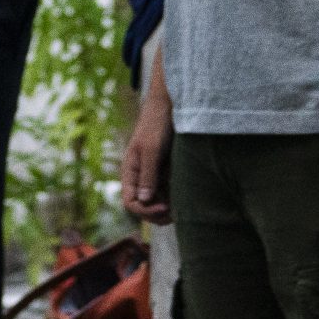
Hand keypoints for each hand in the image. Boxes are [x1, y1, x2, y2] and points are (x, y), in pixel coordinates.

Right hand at [120, 90, 172, 223]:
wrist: (171, 103)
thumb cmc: (157, 123)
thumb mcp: (152, 148)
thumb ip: (147, 174)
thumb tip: (143, 200)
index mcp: (130, 171)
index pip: (130, 202)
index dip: (145, 210)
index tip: (165, 208)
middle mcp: (140, 175)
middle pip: (143, 205)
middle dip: (157, 214)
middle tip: (176, 214)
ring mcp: (154, 173)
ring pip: (157, 200)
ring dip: (168, 208)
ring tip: (184, 209)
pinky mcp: (167, 169)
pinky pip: (169, 190)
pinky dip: (175, 197)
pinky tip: (187, 198)